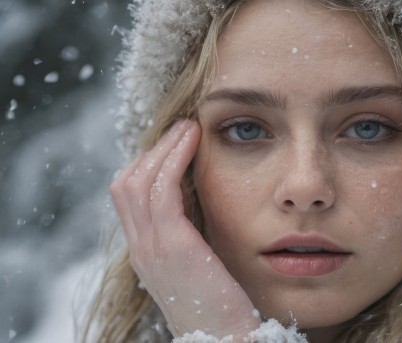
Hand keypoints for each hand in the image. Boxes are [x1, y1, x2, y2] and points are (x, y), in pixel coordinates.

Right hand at [110, 119, 260, 339]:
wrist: (228, 340)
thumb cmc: (224, 307)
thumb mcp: (201, 267)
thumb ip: (193, 238)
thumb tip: (204, 205)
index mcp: (147, 253)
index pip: (130, 198)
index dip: (149, 167)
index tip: (176, 148)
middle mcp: (142, 249)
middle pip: (126, 184)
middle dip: (152, 151)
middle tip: (181, 131)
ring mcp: (152, 247)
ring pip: (139, 180)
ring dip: (164, 147)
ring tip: (189, 128)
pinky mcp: (172, 245)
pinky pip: (162, 188)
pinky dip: (174, 158)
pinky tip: (193, 141)